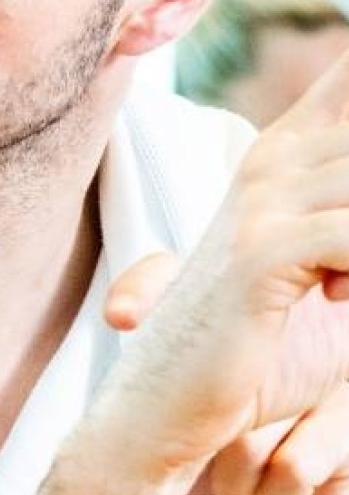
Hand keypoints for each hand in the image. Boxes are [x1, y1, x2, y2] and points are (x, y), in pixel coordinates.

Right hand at [50, 50, 348, 494]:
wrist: (163, 406)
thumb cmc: (248, 349)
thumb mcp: (306, 267)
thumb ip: (329, 218)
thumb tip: (342, 201)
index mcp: (283, 158)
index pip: (342, 88)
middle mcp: (271, 167)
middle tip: (342, 243)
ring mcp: (263, 206)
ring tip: (348, 286)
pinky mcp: (263, 256)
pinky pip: (348, 237)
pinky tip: (347, 296)